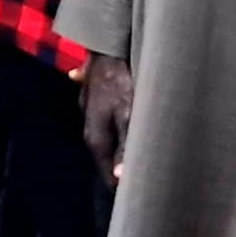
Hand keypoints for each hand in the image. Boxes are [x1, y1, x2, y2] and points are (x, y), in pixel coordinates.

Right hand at [74, 56, 133, 186]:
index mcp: (95, 136)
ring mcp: (88, 108)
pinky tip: (120, 119)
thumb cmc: (120, 80)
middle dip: (122, 165)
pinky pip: (104, 116)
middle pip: (106, 154)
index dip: (123, 185)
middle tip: (148, 172)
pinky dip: (114, 121)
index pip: (107, 173)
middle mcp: (87, 125)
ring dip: (120, 143)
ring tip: (140, 148)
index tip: (141, 192)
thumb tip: (121, 177)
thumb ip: (126, 146)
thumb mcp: (128, 114)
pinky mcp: (93, 95)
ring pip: (106, 134)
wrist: (106, 44)